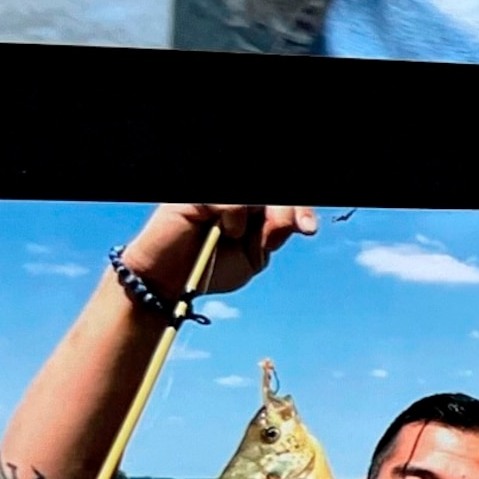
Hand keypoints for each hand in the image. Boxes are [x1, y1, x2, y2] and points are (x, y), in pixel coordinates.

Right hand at [125, 206, 317, 299]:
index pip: (284, 203)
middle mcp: (236, 199)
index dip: (300, 210)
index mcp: (253, 211)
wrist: (169, 283)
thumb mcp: (251, 258)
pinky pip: (232, 198)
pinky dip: (235, 216)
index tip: (308, 229)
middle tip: (287, 232)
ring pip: (258, 195)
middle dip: (288, 211)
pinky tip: (224, 230)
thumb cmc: (209, 270)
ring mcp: (217, 196)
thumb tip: (293, 219)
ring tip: (239, 237)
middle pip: (275, 196)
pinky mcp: (197, 196)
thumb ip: (272, 236)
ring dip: (262, 217)